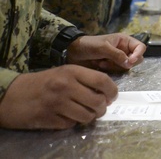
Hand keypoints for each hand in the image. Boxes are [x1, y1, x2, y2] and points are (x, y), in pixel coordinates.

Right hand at [0, 66, 117, 128]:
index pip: (102, 80)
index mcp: (72, 71)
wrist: (12, 94)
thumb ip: (84, 79)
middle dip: (102, 108)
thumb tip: (106, 93)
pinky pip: (71, 124)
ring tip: (86, 114)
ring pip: (87, 116)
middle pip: (97, 101)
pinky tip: (67, 116)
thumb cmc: (42, 82)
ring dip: (90, 117)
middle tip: (99, 108)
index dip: (112, 91)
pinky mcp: (48, 118)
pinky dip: (73, 122)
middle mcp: (66, 86)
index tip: (112, 97)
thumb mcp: (64, 73)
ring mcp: (57, 103)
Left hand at [66, 33, 145, 72]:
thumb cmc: (89, 45)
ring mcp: (118, 59)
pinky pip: (117, 72)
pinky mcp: (111, 67)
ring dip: (115, 67)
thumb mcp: (103, 48)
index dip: (138, 54)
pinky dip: (110, 70)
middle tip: (115, 62)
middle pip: (136, 59)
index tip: (130, 61)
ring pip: (126, 67)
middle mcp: (124, 50)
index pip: (140, 47)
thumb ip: (117, 55)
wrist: (73, 52)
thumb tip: (129, 63)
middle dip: (126, 62)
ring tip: (102, 63)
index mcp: (124, 41)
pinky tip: (100, 66)